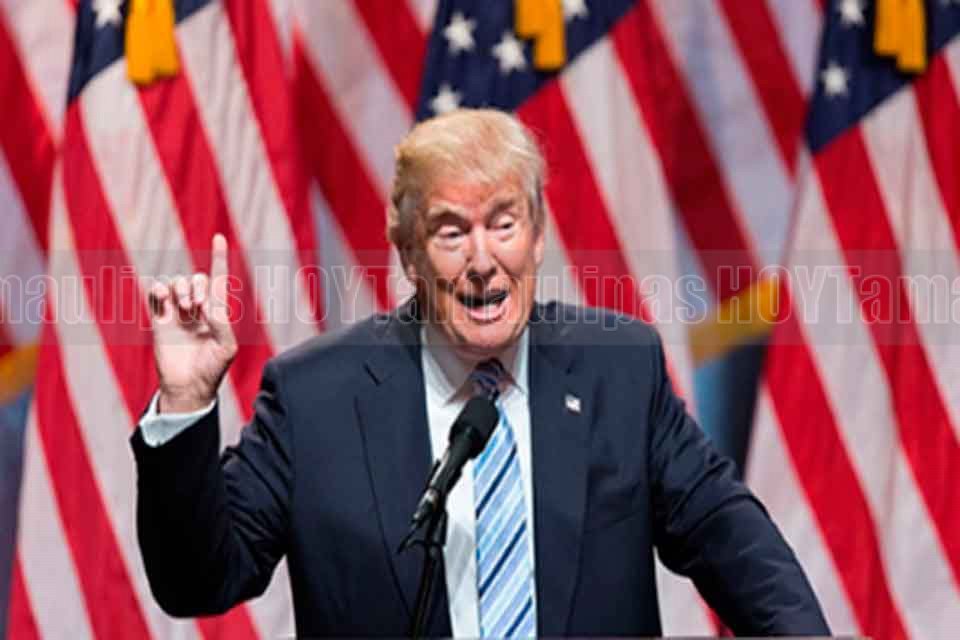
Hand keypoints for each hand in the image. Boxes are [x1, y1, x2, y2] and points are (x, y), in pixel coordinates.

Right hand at [149, 234, 237, 413]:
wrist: (188, 387)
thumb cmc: (213, 369)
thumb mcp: (226, 347)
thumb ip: (222, 324)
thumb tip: (207, 306)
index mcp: (217, 312)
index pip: (219, 279)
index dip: (220, 258)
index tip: (219, 237)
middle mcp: (197, 309)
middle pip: (196, 279)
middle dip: (196, 285)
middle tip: (197, 306)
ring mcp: (177, 314)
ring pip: (176, 284)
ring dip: (180, 288)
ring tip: (185, 306)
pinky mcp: (160, 321)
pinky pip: (155, 296)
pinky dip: (158, 290)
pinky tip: (163, 297)